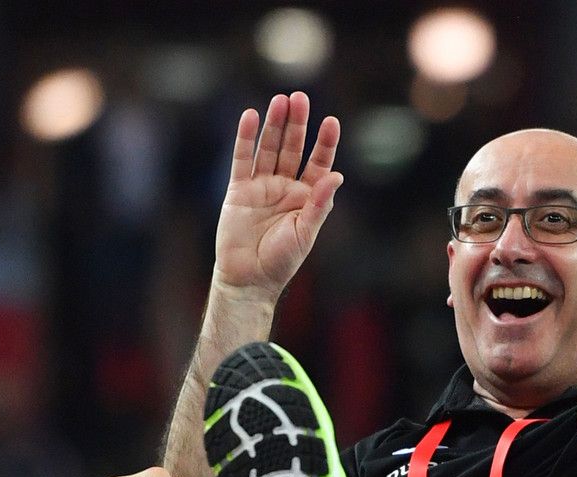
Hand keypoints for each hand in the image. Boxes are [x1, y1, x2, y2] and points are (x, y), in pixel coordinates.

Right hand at [214, 91, 342, 302]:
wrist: (248, 279)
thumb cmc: (281, 260)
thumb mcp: (306, 232)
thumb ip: (320, 204)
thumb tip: (337, 176)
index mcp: (307, 197)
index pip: (319, 163)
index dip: (324, 143)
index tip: (330, 122)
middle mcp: (286, 187)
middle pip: (293, 148)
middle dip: (297, 124)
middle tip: (300, 98)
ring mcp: (262, 186)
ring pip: (269, 148)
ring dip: (274, 125)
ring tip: (280, 101)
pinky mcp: (238, 190)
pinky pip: (242, 159)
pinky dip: (245, 138)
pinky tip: (250, 117)